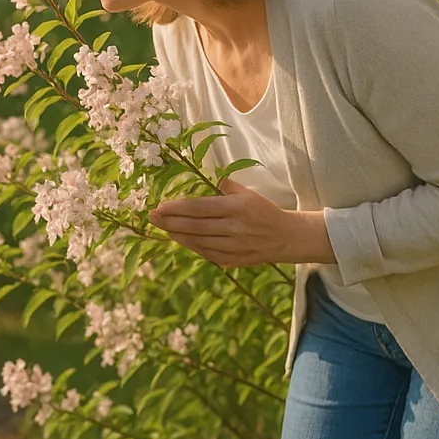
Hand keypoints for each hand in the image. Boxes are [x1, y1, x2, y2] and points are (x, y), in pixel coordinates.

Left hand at [147, 178, 317, 267]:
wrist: (285, 238)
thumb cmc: (263, 211)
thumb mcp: (248, 193)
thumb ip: (226, 186)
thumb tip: (204, 177)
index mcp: (237, 208)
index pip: (200, 208)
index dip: (177, 208)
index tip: (160, 206)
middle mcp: (234, 228)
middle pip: (195, 226)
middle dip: (170, 222)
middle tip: (152, 217)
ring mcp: (234, 247)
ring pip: (198, 242)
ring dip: (177, 235)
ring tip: (163, 227)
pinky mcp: (233, 261)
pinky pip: (207, 253)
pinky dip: (191, 246)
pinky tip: (180, 239)